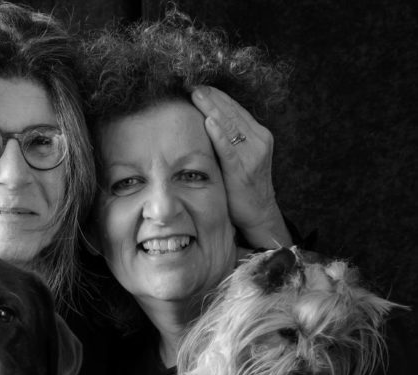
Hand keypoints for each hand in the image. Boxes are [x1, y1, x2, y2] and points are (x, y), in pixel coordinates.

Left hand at [191, 86, 291, 248]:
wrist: (259, 214)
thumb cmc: (243, 188)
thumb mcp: (240, 158)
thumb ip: (230, 141)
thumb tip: (207, 122)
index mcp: (258, 135)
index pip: (236, 109)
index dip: (217, 96)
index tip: (199, 85)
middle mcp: (259, 140)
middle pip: (232, 112)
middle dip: (212, 96)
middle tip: (193, 83)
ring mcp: (253, 154)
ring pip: (231, 125)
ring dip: (212, 107)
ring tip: (196, 94)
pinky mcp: (243, 169)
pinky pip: (229, 148)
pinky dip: (219, 133)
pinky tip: (208, 121)